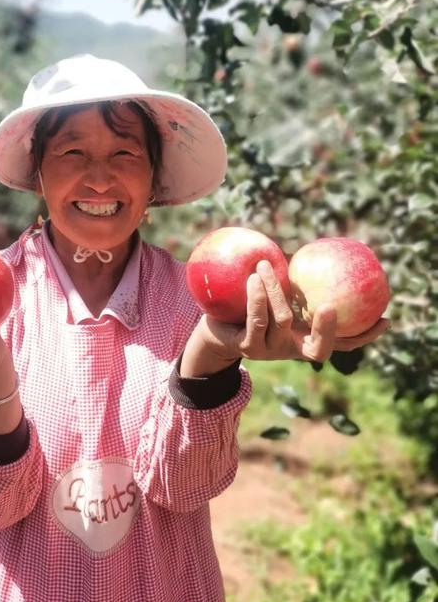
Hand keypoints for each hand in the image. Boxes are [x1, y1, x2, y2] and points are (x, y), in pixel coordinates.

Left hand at [186, 259, 389, 371]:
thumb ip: (299, 281)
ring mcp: (269, 351)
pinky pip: (255, 319)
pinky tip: (254, 277)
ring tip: (265, 266)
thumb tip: (323, 250)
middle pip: (319, 349)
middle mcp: (291, 350)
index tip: (386, 318)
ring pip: (280, 320)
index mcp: (305, 340)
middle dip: (327, 329)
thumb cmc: (250, 305)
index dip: (365, 336)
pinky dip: (257, 296)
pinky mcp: (247, 346)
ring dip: (273, 289)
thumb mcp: (279, 294)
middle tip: (330, 306)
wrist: (215, 328)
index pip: (343, 344)